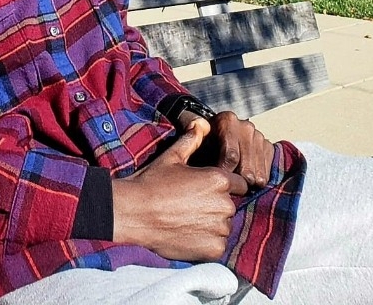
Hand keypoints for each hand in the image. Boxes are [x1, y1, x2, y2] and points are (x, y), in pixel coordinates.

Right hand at [112, 125, 248, 261]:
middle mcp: (224, 204)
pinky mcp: (214, 250)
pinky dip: (206, 242)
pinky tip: (187, 233)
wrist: (134, 212)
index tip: (204, 188)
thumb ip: (191, 140)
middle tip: (190, 204)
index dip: (222, 185)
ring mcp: (220, 229)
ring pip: (224, 225)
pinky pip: (218, 245)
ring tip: (187, 219)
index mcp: (219, 179)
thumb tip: (202, 123)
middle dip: (215, 204)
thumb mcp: (172, 157)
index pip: (238, 183)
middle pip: (230, 205)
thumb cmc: (152, 182)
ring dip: (212, 224)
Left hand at [190, 111, 274, 188]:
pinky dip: (255, 183)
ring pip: (257, 174)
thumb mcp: (191, 137)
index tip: (215, 182)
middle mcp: (245, 126)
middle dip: (235, 183)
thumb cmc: (199, 141)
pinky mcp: (268, 148)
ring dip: (245, 186)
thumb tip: (196, 126)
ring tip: (233, 188)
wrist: (213, 136)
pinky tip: (242, 182)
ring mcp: (258, 137)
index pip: (231, 155)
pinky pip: (265, 174)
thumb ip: (191, 134)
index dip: (222, 173)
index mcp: (227, 120)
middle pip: (246, 168)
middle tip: (225, 192)